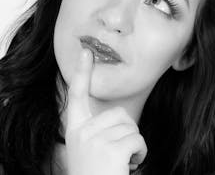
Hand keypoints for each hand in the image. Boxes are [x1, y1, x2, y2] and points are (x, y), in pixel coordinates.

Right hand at [65, 49, 146, 174]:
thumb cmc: (98, 174)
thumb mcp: (91, 151)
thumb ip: (98, 132)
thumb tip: (118, 118)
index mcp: (75, 131)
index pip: (77, 96)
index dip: (82, 73)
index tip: (85, 51)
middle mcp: (81, 133)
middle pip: (119, 114)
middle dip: (127, 133)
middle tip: (116, 157)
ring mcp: (94, 140)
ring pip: (131, 127)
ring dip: (133, 146)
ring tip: (119, 165)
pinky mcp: (110, 148)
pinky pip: (137, 139)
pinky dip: (139, 154)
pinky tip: (127, 167)